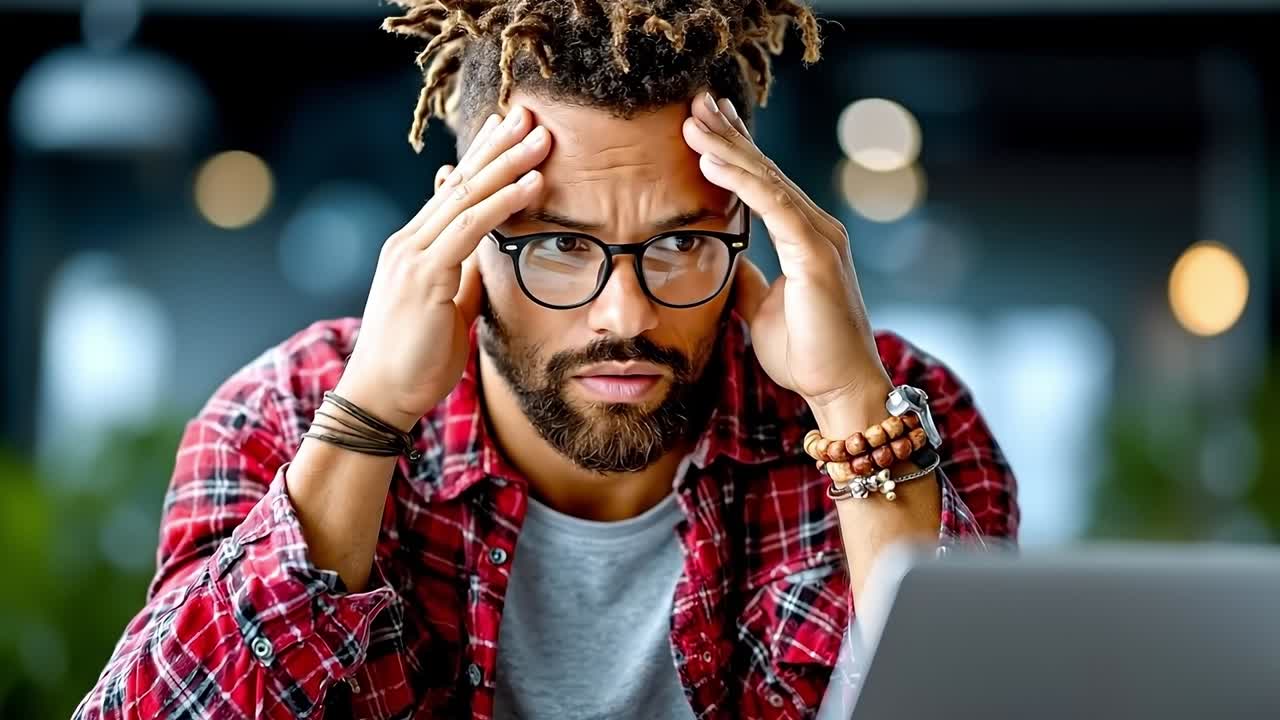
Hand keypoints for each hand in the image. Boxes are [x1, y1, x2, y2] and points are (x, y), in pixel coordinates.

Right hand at [336, 106, 550, 429]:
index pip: (454, 191)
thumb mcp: (448, 309)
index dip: (483, 157)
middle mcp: (410, 242)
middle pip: (461, 182)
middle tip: (530, 113)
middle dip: (498, 145)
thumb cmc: (416, 359)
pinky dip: (504, 202)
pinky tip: (532, 183)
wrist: (381, 396)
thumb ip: (463, 277)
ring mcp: (414, 255)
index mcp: (415, 248)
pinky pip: (470, 228)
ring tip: (542, 137)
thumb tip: (486, 255)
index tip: (509, 129)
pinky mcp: (424, 275)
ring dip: (509, 163)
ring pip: (468, 196)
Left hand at [681, 92, 891, 420]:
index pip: (763, 183)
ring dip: (727, 148)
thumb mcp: (760, 310)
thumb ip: (748, 280)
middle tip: (697, 102)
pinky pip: (773, 206)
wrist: (839, 389)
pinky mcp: (816, 253)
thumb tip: (727, 263)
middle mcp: (815, 228)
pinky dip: (740, 181)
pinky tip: (711, 162)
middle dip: (729, 134)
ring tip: (693, 122)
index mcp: (804, 238)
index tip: (704, 125)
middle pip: (765, 170)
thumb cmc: (807, 354)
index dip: (734, 152)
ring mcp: (819, 237)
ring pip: (766, 180)